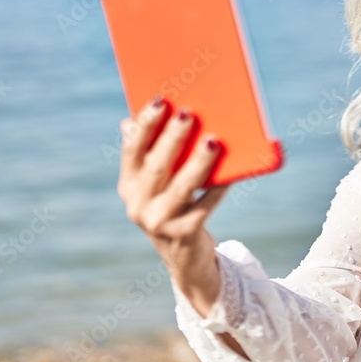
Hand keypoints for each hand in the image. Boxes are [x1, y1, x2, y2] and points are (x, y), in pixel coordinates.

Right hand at [117, 98, 229, 314]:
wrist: (186, 260)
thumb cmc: (174, 208)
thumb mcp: (156, 186)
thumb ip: (149, 155)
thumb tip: (132, 119)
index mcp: (128, 186)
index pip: (132, 150)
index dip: (145, 125)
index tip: (159, 100)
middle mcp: (138, 205)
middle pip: (157, 166)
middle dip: (173, 138)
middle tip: (189, 113)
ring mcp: (159, 223)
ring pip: (182, 187)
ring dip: (198, 162)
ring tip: (213, 140)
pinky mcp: (184, 236)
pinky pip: (205, 206)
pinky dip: (218, 189)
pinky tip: (232, 173)